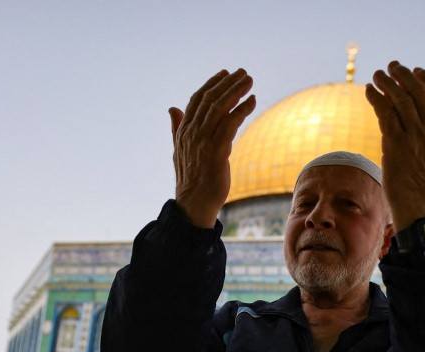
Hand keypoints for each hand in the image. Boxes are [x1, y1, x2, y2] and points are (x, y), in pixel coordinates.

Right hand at [169, 69, 255, 227]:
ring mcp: (203, 141)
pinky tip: (252, 101)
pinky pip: (231, 123)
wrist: (194, 205)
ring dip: (237, 91)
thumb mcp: (180, 151)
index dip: (211, 84)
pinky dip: (242, 109)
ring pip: (220, 107)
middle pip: (210, 99)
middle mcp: (191, 132)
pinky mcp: (217, 150)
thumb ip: (177, 128)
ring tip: (250, 81)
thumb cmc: (191, 180)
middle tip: (244, 73)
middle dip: (228, 83)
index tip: (225, 74)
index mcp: (183, 131)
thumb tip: (172, 108)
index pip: (197, 100)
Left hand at [365, 61, 424, 230]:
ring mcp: (414, 135)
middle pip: (419, 90)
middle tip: (392, 66)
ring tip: (377, 75)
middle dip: (404, 73)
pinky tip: (369, 92)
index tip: (417, 70)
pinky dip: (375, 98)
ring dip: (386, 82)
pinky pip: (384, 112)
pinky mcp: (395, 144)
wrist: (421, 208)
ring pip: (400, 98)